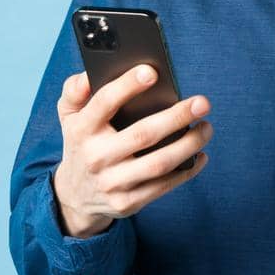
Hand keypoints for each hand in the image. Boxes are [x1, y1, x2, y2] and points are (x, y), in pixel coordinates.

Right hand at [51, 64, 213, 237]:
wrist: (74, 196)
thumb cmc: (80, 143)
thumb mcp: (68, 116)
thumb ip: (74, 90)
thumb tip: (90, 73)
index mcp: (82, 129)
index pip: (104, 103)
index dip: (127, 86)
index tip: (152, 72)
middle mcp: (96, 156)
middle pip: (143, 134)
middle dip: (177, 117)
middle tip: (202, 102)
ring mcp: (112, 183)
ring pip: (159, 163)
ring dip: (189, 145)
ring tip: (207, 127)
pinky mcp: (127, 202)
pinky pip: (163, 186)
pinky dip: (187, 170)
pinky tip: (201, 154)